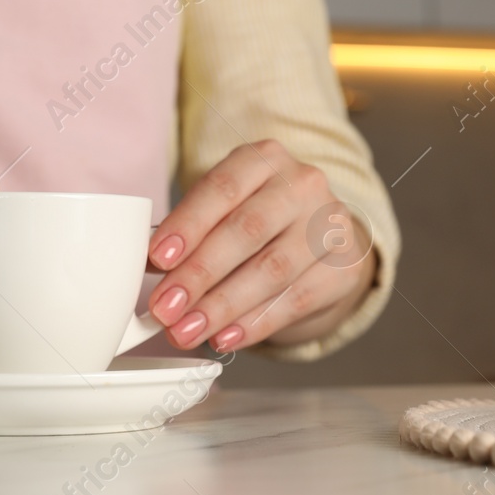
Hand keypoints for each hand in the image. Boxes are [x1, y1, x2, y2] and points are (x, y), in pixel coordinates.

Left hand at [147, 140, 377, 352]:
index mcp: (264, 158)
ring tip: (188, 330)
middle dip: (200, 273)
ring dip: (222, 306)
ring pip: (272, 269)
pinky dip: (257, 322)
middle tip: (165, 307)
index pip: (223, 188)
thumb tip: (150, 268)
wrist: (319, 238)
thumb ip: (191, 232)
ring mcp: (330, 225)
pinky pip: (297, 299)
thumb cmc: (259, 220)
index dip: (188, 224)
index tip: (156, 259)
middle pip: (247, 230)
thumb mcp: (225, 209)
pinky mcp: (344, 267)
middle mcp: (303, 184)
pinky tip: (227, 336)